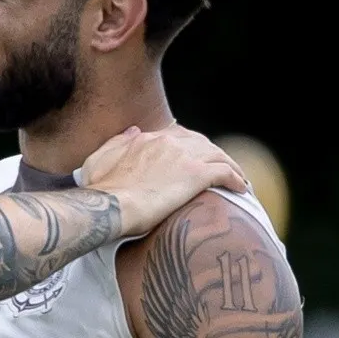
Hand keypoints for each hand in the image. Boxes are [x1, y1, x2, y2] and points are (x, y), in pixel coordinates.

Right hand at [79, 124, 248, 239]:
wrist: (108, 207)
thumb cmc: (98, 192)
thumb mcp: (97, 162)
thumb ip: (116, 143)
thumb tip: (134, 130)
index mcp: (146, 140)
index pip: (176, 137)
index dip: (189, 147)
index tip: (194, 159)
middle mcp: (168, 143)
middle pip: (201, 142)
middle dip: (213, 154)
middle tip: (220, 167)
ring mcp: (184, 157)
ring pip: (218, 154)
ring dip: (230, 165)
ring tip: (237, 178)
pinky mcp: (196, 175)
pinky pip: (225, 172)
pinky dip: (236, 178)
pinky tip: (241, 189)